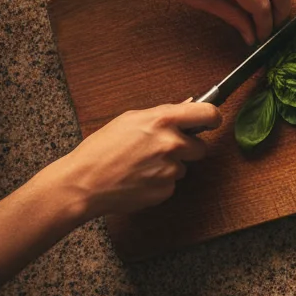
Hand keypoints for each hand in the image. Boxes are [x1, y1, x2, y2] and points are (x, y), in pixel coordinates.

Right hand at [41, 101, 221, 219]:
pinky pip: (172, 183)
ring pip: (184, 167)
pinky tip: (140, 178)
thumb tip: (189, 106)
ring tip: (142, 165)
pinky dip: (160, 182)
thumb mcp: (130, 119)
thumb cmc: (101, 150)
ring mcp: (170, 169)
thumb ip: (163, 113)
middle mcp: (171, 144)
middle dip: (186, 149)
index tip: (211, 122)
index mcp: (163, 121)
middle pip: (200, 147)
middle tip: (160, 149)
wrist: (83, 183)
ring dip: (170, 166)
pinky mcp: (166, 190)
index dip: (213, 118)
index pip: (209, 114)